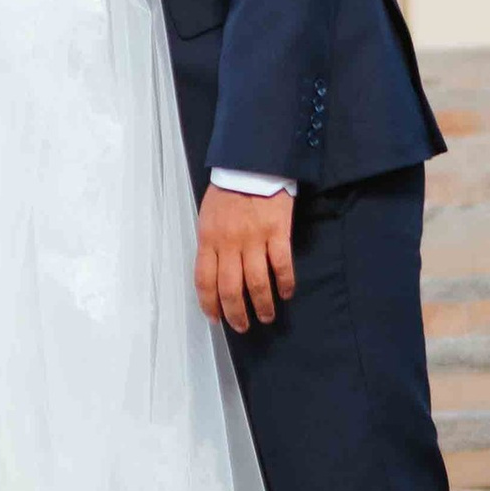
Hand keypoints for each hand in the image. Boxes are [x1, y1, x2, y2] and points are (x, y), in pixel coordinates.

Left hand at [196, 182, 294, 333]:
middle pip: (230, 289)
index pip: (204, 281)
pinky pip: (281, 265)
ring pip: (256, 283)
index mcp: (209, 238)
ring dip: (262, 305)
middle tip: (242, 326)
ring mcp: (254, 238)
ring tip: (266, 316)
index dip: (209, 304)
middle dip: (236, 314)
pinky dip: (284, 284)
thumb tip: (214, 274)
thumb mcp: (208, 217)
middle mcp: (229, 242)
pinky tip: (285, 293)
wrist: (252, 164)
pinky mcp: (277, 232)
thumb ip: (210, 245)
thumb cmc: (229, 191)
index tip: (216, 318)